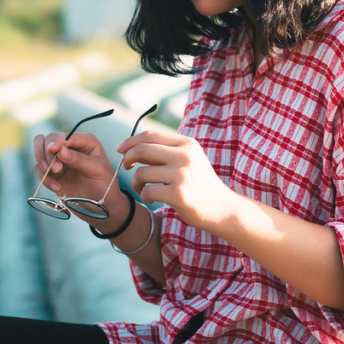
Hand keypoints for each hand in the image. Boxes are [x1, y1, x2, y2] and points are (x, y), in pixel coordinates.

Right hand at [32, 131, 127, 214]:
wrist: (100, 205)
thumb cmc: (104, 184)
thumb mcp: (97, 170)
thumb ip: (79, 159)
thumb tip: (59, 151)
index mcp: (85, 141)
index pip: (66, 136)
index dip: (57, 140)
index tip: (53, 150)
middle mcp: (71, 147)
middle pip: (47, 139)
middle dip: (47, 153)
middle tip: (57, 170)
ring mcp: (60, 159)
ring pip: (39, 151)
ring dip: (42, 164)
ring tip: (56, 176)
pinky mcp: (52, 172)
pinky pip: (39, 169)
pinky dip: (44, 178)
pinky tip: (56, 187)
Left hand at [117, 130, 238, 230]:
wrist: (223, 208)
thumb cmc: (200, 184)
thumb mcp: (189, 160)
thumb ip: (167, 151)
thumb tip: (135, 146)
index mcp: (187, 144)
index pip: (150, 135)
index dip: (131, 141)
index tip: (120, 149)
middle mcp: (185, 156)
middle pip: (142, 150)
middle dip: (127, 159)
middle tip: (125, 167)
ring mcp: (182, 175)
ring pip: (142, 173)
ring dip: (136, 183)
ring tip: (143, 190)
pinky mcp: (178, 194)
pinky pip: (147, 191)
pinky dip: (145, 196)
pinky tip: (153, 200)